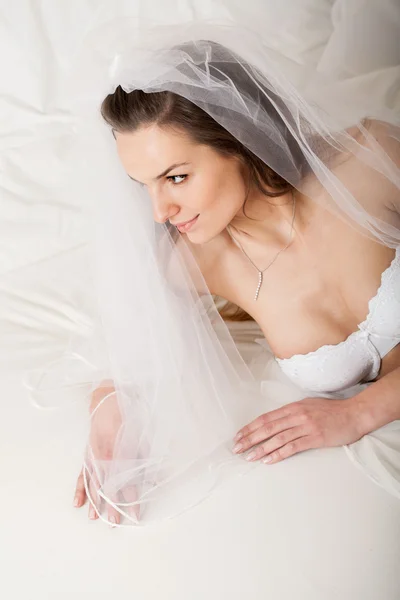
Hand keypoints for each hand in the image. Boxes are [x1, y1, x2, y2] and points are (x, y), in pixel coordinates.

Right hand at [73, 381, 139, 524]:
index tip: (135, 510)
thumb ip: (146, 453)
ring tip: (94, 518)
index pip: (125, 477)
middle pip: (107, 483)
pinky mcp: (88, 454)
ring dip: (94, 500)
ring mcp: (93, 454)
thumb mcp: (141, 430)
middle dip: (111, 504)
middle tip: (114, 522)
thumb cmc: (128, 413)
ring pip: (93, 481)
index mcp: (118, 447)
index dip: (130, 495)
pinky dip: (80, 487)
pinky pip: (82, 473)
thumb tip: (158, 475)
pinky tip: (77, 502)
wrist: (107, 399)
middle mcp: (103, 453)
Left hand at [232, 396, 364, 463]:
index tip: (239, 436)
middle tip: (237, 448)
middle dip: (250, 438)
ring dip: (261, 448)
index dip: (250, 427)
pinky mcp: (315, 438)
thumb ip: (292, 413)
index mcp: (293, 407)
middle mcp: (296, 415)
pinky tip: (268, 460)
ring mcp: (305, 426)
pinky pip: (292, 447)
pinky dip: (278, 454)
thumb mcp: (308, 406)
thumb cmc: (331, 411)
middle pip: (267, 428)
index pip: (266, 418)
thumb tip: (275, 422)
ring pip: (277, 438)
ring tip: (249, 457)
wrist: (353, 414)